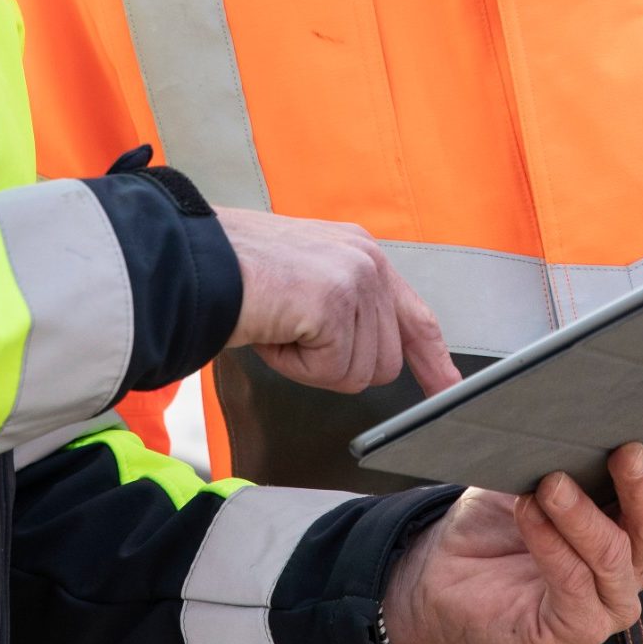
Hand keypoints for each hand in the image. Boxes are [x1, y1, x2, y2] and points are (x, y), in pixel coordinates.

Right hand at [216, 208, 462, 394]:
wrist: (193, 260)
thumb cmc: (234, 274)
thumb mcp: (306, 280)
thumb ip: (346, 308)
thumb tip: (368, 357)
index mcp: (361, 253)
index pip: (415, 316)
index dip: (433, 360)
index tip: (449, 391)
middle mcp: (367, 261)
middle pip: (384, 362)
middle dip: (335, 366)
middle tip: (291, 335)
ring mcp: (354, 280)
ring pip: (358, 373)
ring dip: (312, 366)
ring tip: (280, 326)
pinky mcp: (335, 303)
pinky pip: (331, 372)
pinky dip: (295, 366)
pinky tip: (275, 330)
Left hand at [380, 431, 642, 643]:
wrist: (443, 569)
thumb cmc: (497, 510)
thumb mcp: (531, 462)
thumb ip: (558, 436)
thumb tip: (563, 385)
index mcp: (635, 517)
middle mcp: (633, 560)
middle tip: (625, 450)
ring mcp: (609, 600)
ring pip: (613, 552)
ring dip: (582, 514)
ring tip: (552, 482)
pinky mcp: (577, 628)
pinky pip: (572, 582)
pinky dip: (549, 543)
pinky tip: (529, 512)